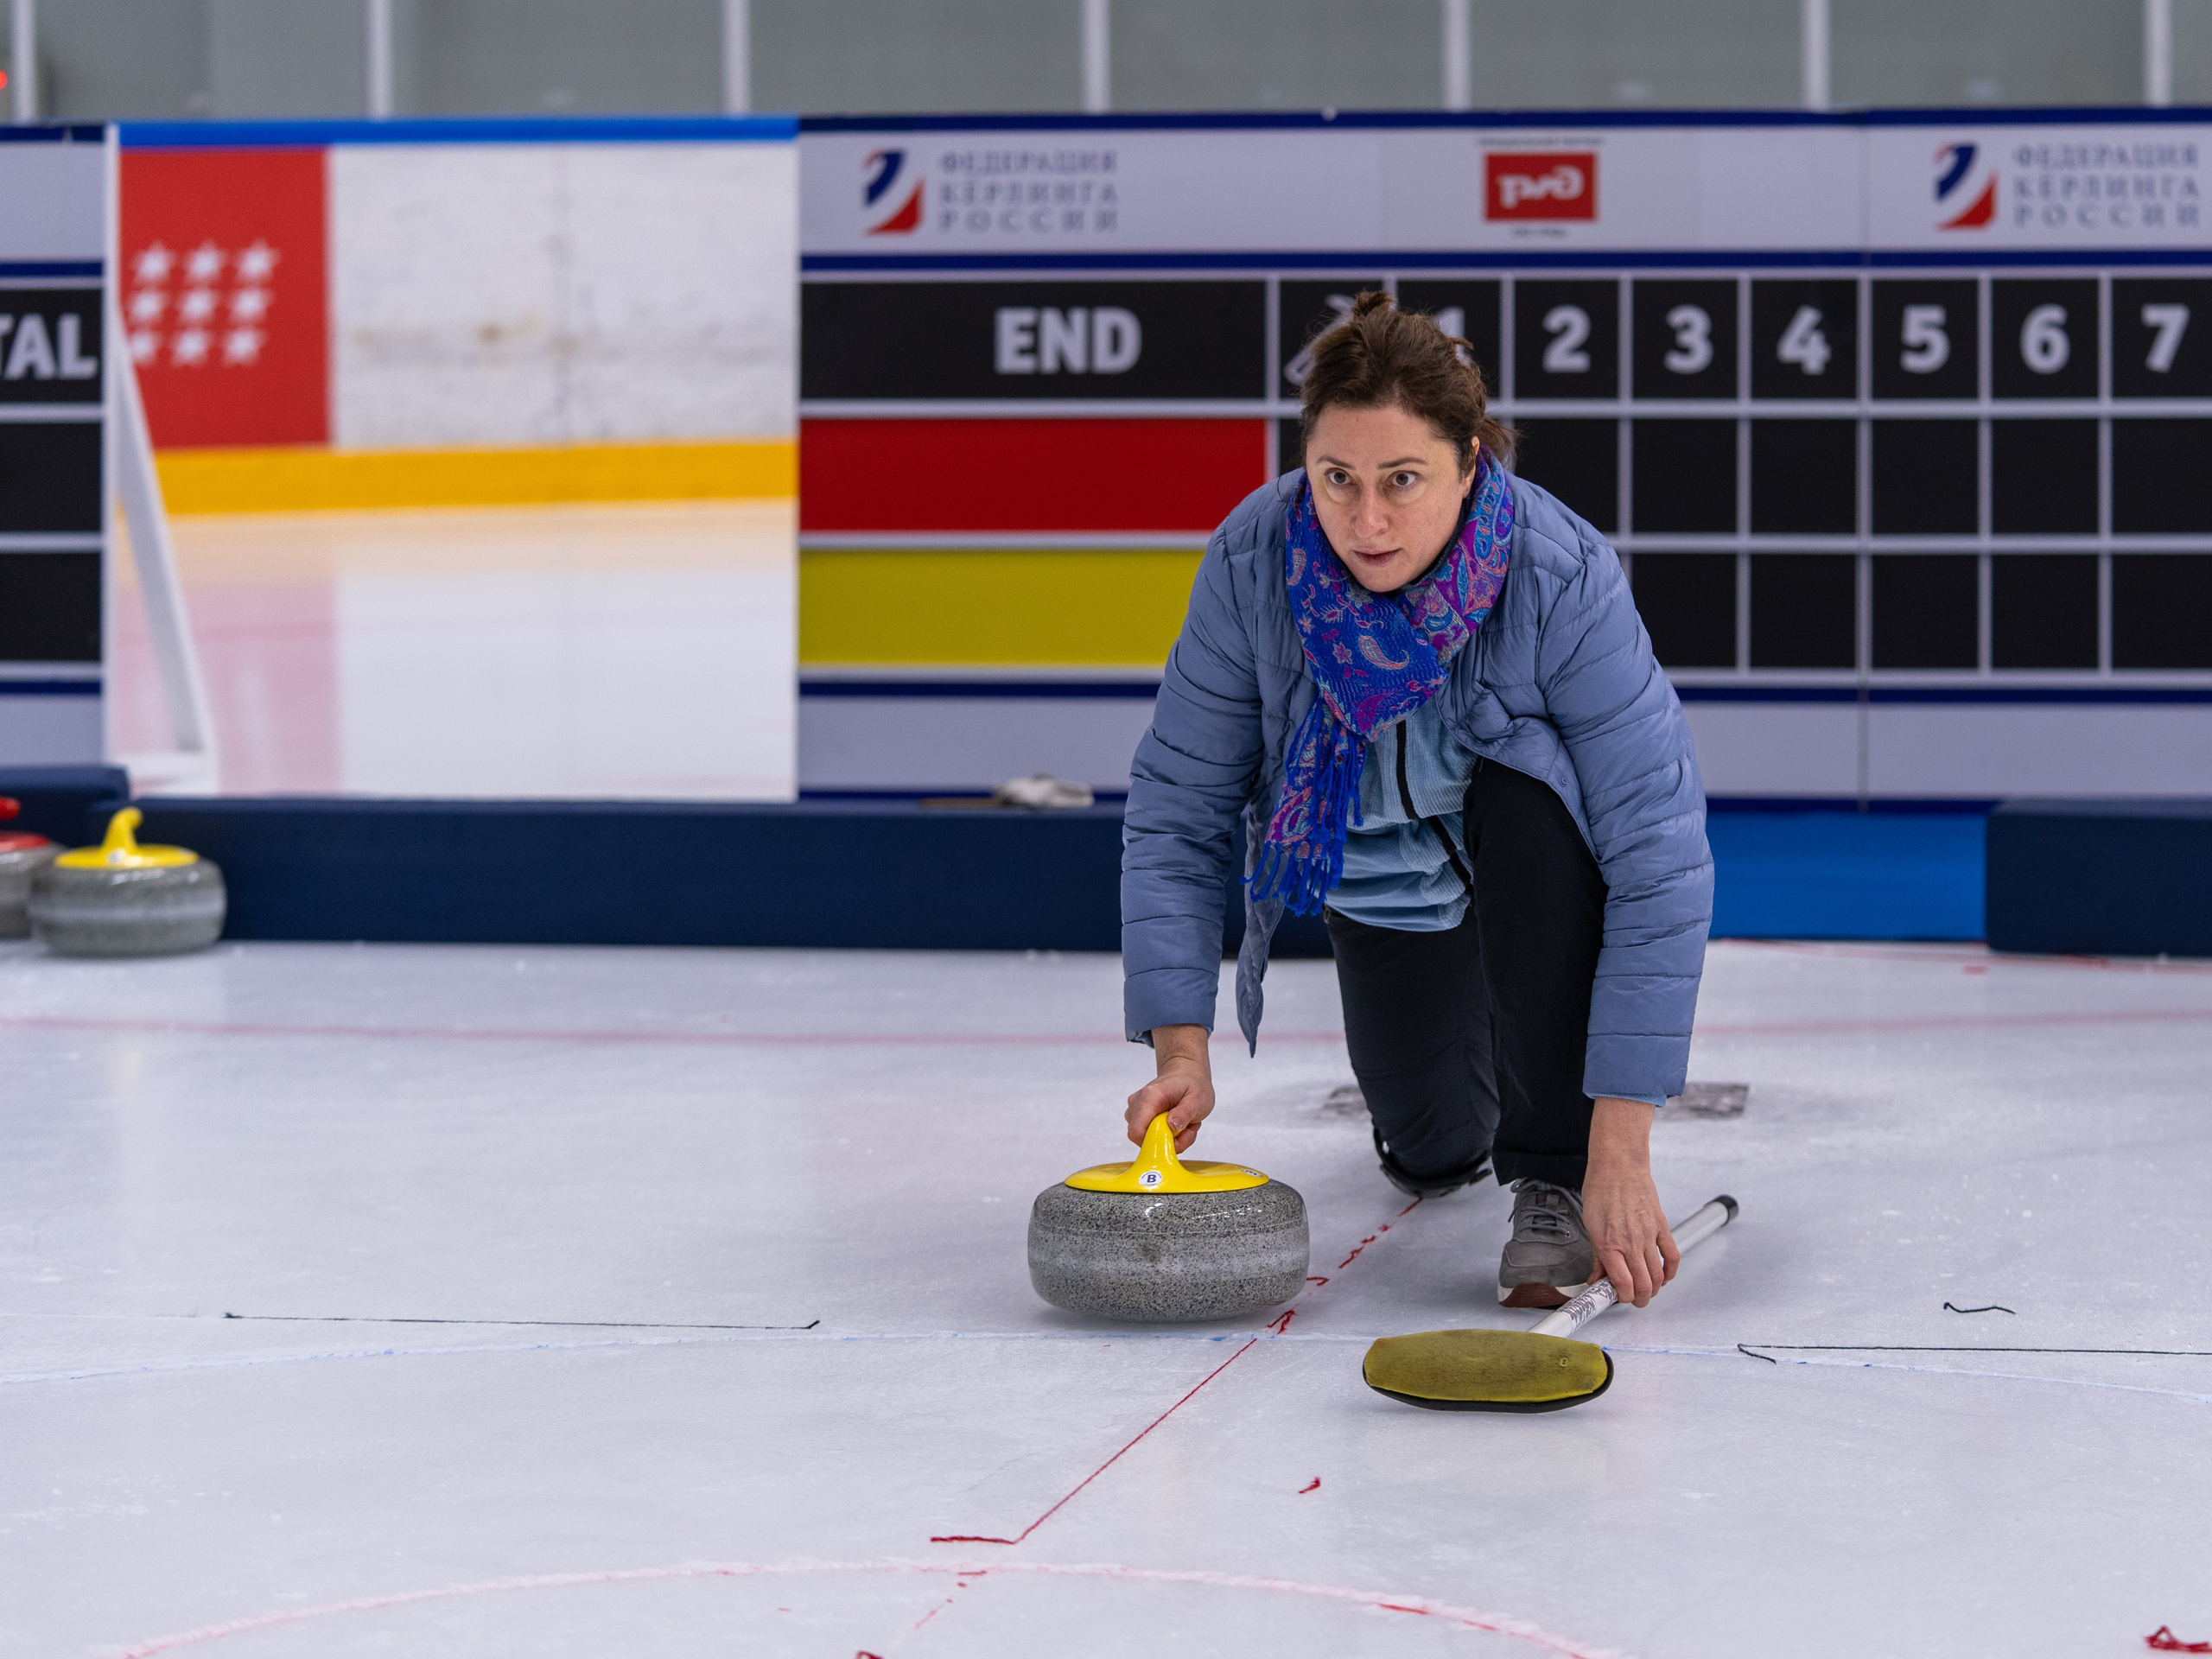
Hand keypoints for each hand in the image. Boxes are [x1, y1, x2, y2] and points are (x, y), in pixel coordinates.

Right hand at [1124, 1024, 1214, 1152]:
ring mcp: (1135, 1111)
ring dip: (1171, 1139)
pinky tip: (1179, 1123)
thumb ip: (1184, 1113)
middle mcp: (1137, 1104)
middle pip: (1143, 1139)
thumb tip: (1171, 1126)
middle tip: (1188, 1129)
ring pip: (1147, 1140)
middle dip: (1169, 1141)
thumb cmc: (1192, 1084)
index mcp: (1149, 1097)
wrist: (1186, 1074)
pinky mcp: (1139, 1117)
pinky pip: (1150, 1136)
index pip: (1137, 1131)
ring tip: (1185, 1124)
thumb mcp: (1197, 1099)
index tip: (1176, 1137)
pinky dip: (1168, 1136)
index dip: (1155, 1142)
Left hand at [1581, 1096, 1678, 1308]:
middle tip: (1634, 1300)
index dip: (1622, 1298)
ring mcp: (1648, 1235)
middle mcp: (1630, 1242)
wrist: (1618, 1166)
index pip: (1622, 1284)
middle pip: (1643, 1285)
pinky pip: (1672, 1255)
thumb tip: (1596, 1279)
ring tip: (1647, 1291)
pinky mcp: (1661, 1226)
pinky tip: (1665, 1276)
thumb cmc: (1601, 1191)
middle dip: (1640, 1299)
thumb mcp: (1590, 1225)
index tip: (1618, 1299)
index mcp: (1608, 1243)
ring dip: (1654, 1289)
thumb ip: (1597, 1256)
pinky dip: (1671, 1271)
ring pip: (1658, 1275)